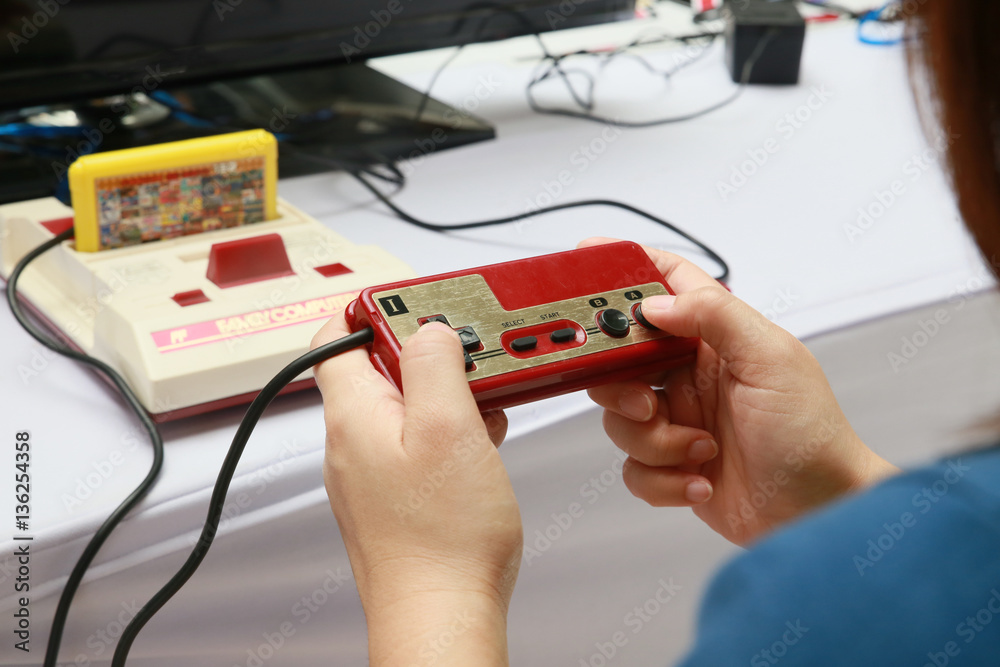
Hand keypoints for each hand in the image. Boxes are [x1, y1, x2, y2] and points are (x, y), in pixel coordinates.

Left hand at [312, 317, 521, 665]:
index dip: (374, 308)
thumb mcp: (448, 426)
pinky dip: (446, 431)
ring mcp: (370, 472)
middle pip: (376, 367)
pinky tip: (478, 444)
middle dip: (426, 352)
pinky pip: (414, 443)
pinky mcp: (393, 497)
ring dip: (443, 394)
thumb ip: (433, 364)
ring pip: (401, 406)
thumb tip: (428, 328)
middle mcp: (351, 442)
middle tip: (469, 357)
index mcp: (354, 414)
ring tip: (482, 404)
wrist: (441, 615)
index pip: (335, 334)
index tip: (418, 305)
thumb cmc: (443, 539)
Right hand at [582, 237, 898, 545]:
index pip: (664, 284)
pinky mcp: (673, 463)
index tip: (588, 265)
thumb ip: (714, 316)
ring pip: (620, 418)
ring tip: (700, 448)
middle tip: (645, 403)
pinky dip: (662, 478)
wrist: (820, 512)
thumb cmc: (812, 436)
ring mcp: (679, 419)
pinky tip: (701, 478)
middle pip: (621, 358)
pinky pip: (633, 466)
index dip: (625, 267)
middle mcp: (690, 374)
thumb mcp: (771, 359)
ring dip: (655, 442)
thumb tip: (655, 302)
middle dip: (620, 384)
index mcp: (715, 337)